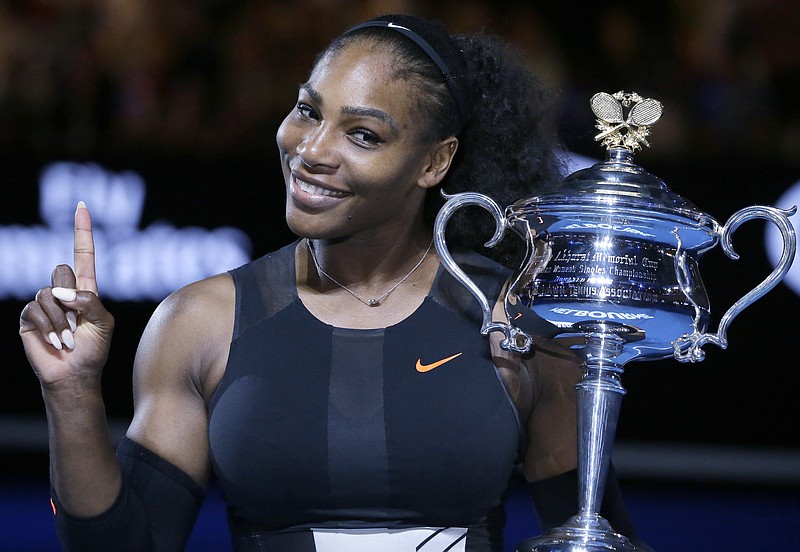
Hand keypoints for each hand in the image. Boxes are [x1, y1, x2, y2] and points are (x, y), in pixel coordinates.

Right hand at [19, 202, 114, 389]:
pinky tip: (55, 343)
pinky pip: (34, 309)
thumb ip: (90, 301)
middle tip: (78, 323)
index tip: (82, 205)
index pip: (82, 254)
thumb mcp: (104, 323)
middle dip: (71, 297)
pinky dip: (48, 327)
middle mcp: (63, 292)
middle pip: (61, 270)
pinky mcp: (29, 317)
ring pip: (48, 293)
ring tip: (68, 339)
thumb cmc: (93, 349)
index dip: (82, 230)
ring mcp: (44, 303)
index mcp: (86, 289)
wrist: (75, 374)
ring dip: (61, 321)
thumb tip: (60, 292)